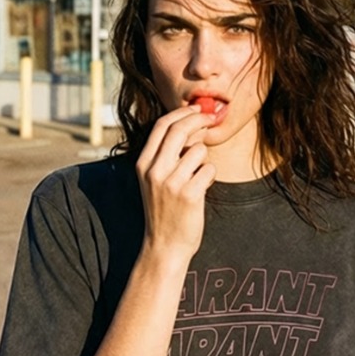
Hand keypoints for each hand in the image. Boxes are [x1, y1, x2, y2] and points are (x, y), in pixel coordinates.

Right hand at [135, 106, 216, 263]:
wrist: (165, 246)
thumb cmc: (165, 209)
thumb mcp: (156, 179)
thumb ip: (169, 153)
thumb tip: (193, 125)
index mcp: (143, 163)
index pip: (161, 126)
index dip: (182, 113)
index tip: (198, 109)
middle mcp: (154, 170)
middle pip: (179, 130)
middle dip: (199, 120)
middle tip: (211, 119)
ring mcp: (171, 182)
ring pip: (199, 150)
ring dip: (204, 159)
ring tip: (197, 177)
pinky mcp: (189, 194)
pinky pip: (209, 170)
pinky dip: (210, 177)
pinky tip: (201, 189)